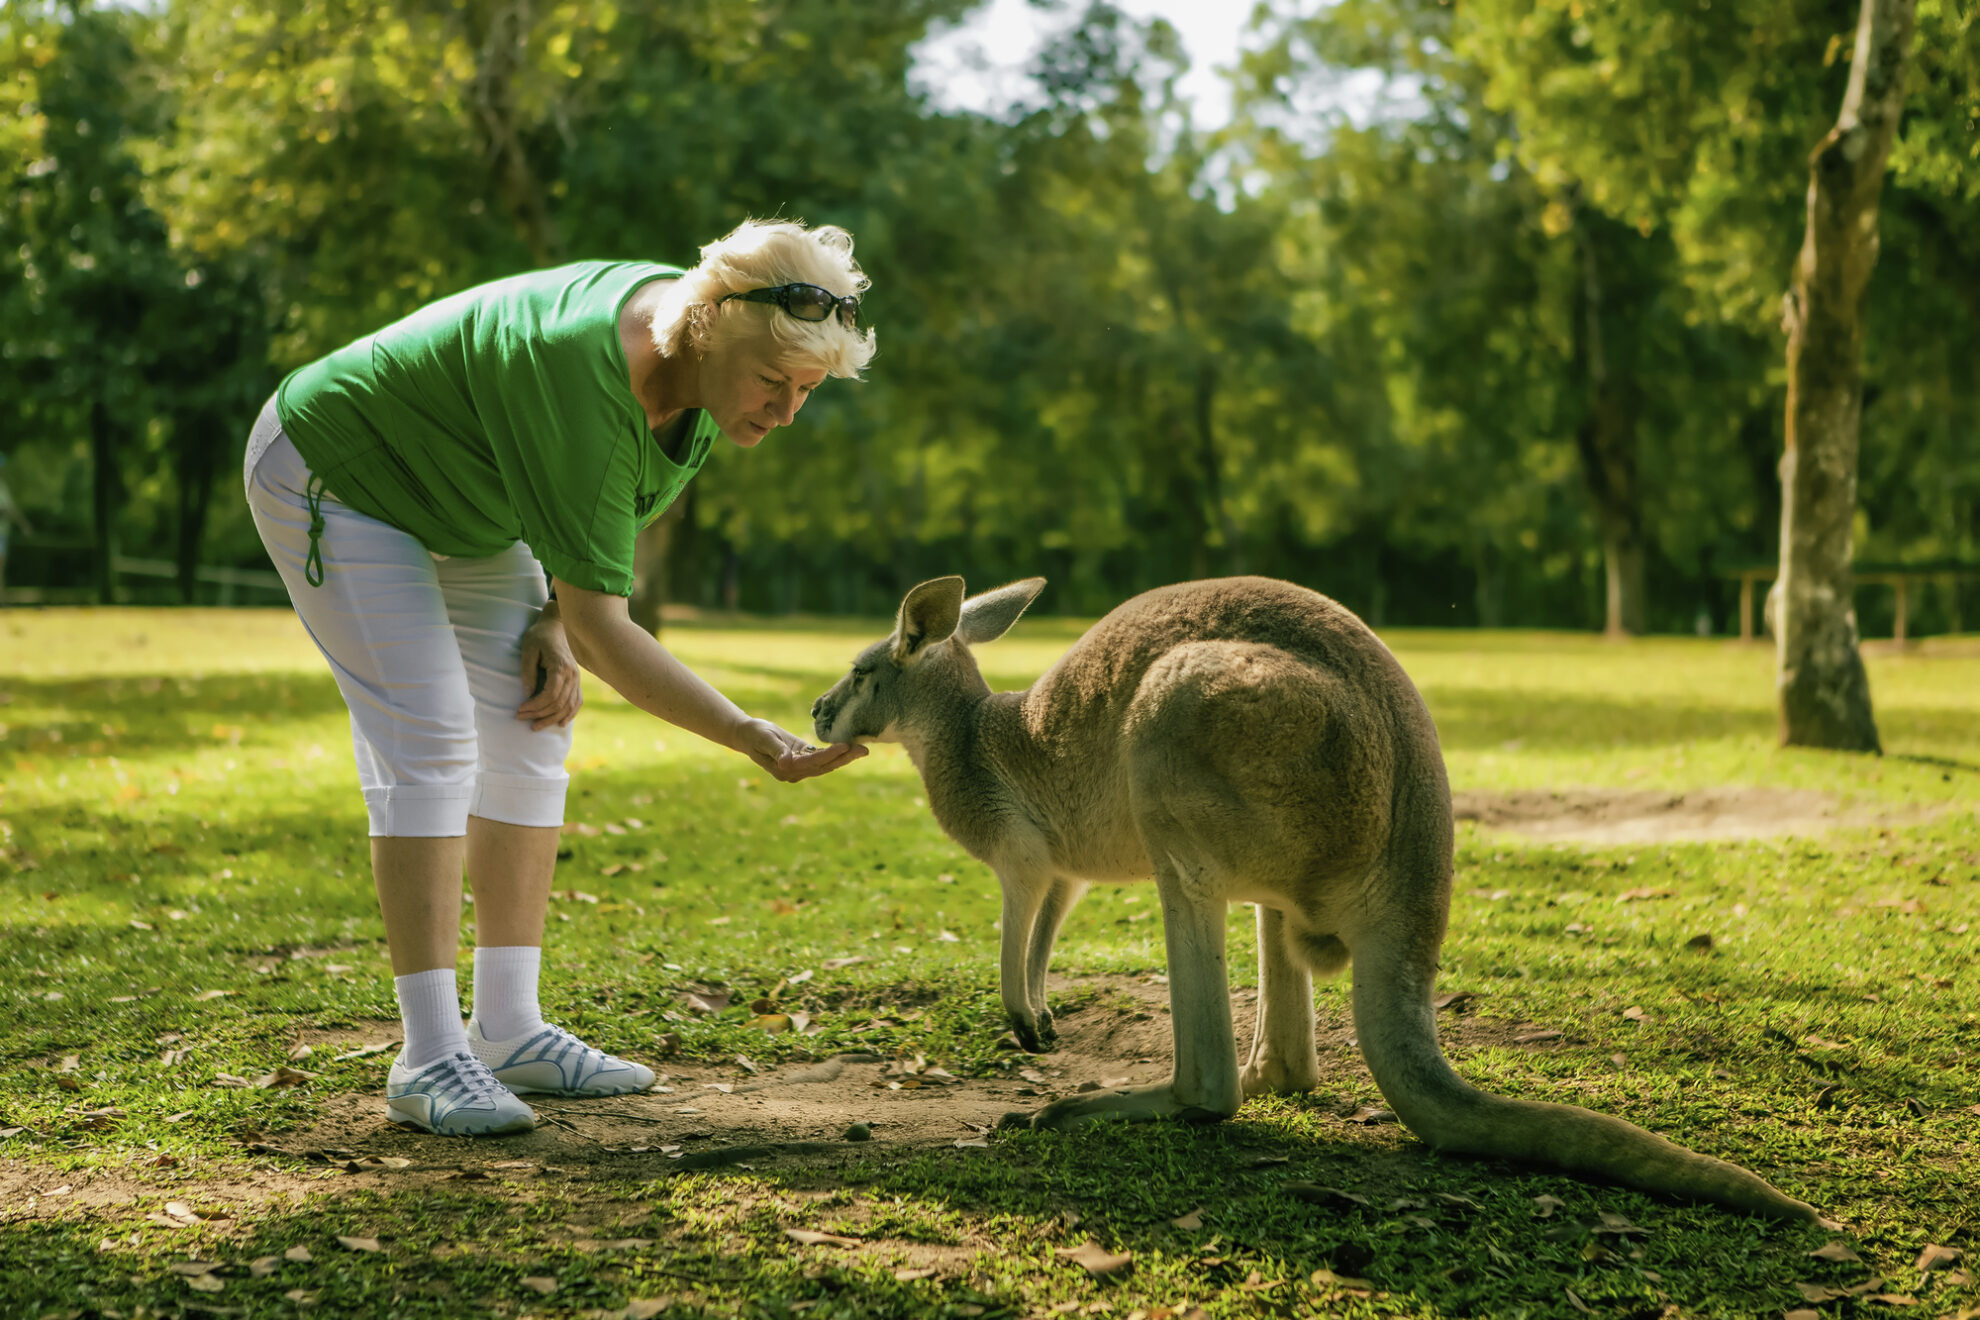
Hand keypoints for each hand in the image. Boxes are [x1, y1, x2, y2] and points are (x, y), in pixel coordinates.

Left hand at [516, 607, 583, 729]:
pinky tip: (560, 723)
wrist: (556, 626)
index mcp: (561, 667)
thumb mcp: (528, 650)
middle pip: (559, 704)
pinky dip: (569, 714)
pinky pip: (577, 702)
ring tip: (535, 726)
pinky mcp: (576, 680)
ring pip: (568, 706)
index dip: (534, 706)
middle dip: (539, 715)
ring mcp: (577, 679)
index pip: (550, 695)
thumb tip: (528, 694)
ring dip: (552, 719)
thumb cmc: (539, 636)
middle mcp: (573, 675)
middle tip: (520, 718)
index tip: (519, 710)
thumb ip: (528, 672)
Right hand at [731, 716, 868, 782]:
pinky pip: (822, 759)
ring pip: (826, 764)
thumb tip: (786, 764)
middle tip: (864, 750)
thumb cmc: (755, 735)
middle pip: (824, 767)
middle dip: (845, 759)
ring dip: (844, 758)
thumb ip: (777, 751)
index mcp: (785, 769)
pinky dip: (836, 754)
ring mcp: (799, 768)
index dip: (830, 755)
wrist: (747, 735)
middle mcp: (794, 773)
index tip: (845, 745)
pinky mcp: (802, 760)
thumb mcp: (765, 739)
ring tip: (862, 750)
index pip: (813, 762)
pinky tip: (849, 748)